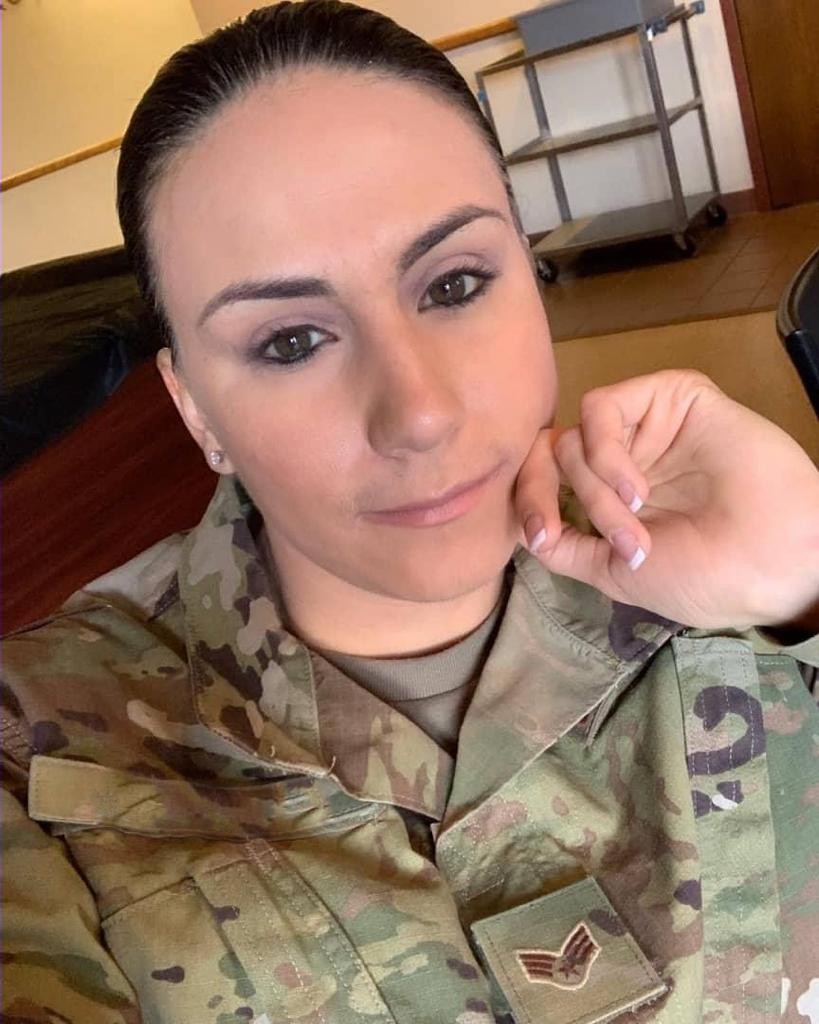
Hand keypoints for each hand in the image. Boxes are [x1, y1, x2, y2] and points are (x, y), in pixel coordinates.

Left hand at [514, 370, 818, 628]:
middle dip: (557, 499)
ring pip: (573, 439)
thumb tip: (524, 534)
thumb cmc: (704, 576)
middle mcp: (624, 458)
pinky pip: (601, 409)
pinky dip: (606, 453)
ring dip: (595, 492)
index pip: (545, 481)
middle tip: (593, 537)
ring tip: (638, 526)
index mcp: (612, 497)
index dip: (529, 501)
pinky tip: (638, 488)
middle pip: (549, 454)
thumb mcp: (617, 574)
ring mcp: (645, 428)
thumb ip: (568, 549)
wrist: (771, 562)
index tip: (540, 535)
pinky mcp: (667, 398)